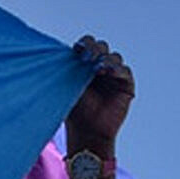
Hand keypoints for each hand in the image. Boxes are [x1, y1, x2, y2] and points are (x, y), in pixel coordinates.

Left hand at [67, 36, 134, 151]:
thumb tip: (53, 53)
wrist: (87, 132)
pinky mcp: (125, 85)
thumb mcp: (65, 88)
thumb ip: (64, 70)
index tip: (77, 50)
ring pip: (114, 57)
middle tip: (87, 57)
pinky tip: (109, 72)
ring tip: (98, 68)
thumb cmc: (74, 112)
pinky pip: (125, 71)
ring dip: (106, 60)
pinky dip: (117, 70)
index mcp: (85, 64)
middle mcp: (100, 67)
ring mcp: (114, 76)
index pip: (87, 45)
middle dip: (95, 49)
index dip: (84, 44)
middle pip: (101, 47)